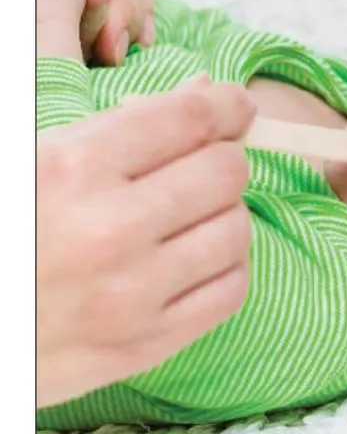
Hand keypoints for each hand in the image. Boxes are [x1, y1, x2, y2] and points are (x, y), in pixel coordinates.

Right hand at [36, 76, 256, 407]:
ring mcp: (131, 294)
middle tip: (205, 163)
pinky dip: (228, 265)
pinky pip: (231, 290)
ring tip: (195, 213)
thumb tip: (205, 90)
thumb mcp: (40, 158)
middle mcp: (109, 230)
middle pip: (225, 172)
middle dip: (224, 157)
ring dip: (226, 212)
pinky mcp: (145, 344)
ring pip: (237, 229)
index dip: (227, 104)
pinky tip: (201, 257)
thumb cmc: (6, 226)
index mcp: (72, 169)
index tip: (235, 106)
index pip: (192, 119)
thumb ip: (124, 123)